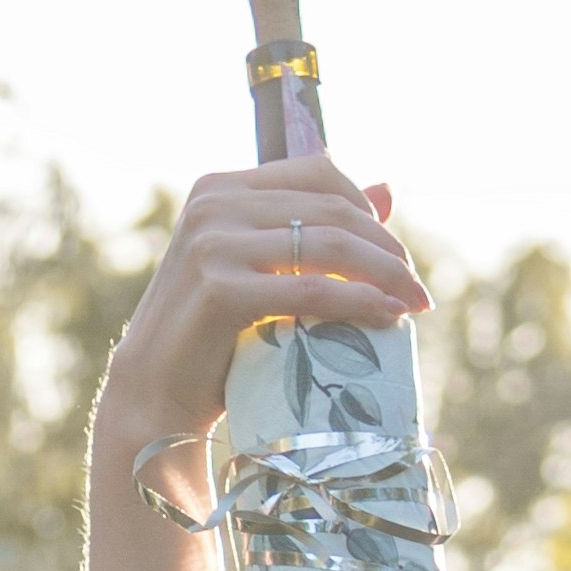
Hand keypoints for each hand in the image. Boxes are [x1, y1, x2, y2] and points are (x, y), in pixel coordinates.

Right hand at [98, 156, 427, 451]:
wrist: (153, 396)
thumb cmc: (212, 338)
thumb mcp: (264, 270)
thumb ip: (313, 227)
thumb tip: (389, 190)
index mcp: (220, 189)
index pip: (318, 174)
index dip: (366, 211)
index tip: (394, 254)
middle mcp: (213, 204)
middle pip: (330, 209)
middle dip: (387, 248)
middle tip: (417, 288)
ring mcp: (212, 244)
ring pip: (328, 245)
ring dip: (384, 274)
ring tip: (414, 304)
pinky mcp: (220, 290)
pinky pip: (312, 290)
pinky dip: (359, 302)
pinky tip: (388, 318)